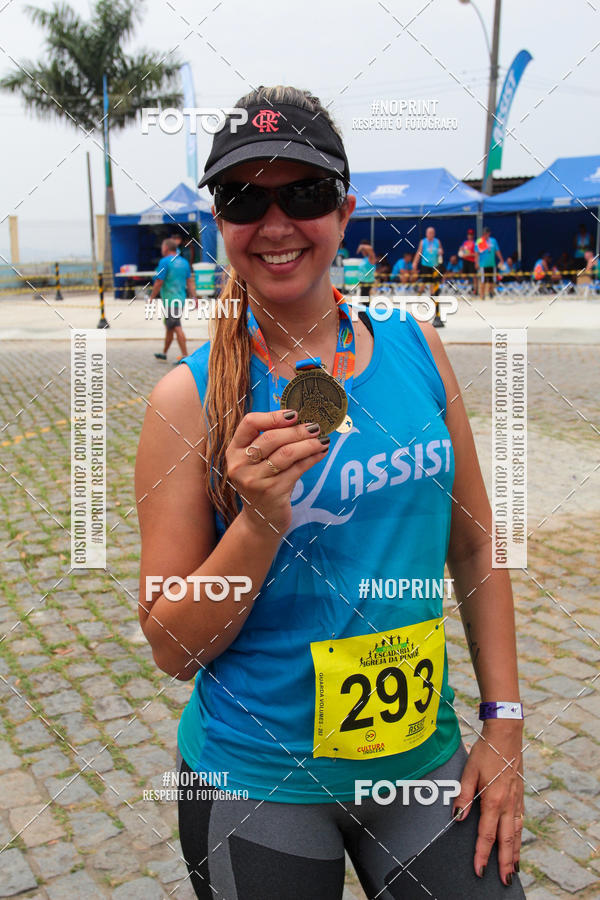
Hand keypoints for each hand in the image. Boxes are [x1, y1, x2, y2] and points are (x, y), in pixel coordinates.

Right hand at [225, 409, 328, 534]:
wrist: (260, 520)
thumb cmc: (262, 483)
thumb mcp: (256, 461)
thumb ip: (269, 441)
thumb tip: (300, 420)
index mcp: (234, 451)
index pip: (249, 423)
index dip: (272, 416)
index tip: (293, 414)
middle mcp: (240, 465)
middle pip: (271, 438)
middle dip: (297, 430)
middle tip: (315, 426)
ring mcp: (255, 480)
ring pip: (286, 454)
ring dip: (308, 444)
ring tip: (322, 439)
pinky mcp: (272, 492)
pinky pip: (297, 469)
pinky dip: (312, 458)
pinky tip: (321, 453)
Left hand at [452, 720, 523, 885]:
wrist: (506, 734)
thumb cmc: (486, 751)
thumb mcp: (469, 770)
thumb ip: (463, 795)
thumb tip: (457, 817)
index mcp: (493, 800)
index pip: (486, 834)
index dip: (482, 854)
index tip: (479, 869)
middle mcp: (507, 804)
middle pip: (506, 840)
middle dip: (504, 862)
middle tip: (504, 881)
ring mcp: (516, 800)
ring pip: (517, 833)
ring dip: (515, 853)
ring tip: (514, 869)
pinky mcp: (520, 794)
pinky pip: (521, 821)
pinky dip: (520, 836)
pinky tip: (519, 841)